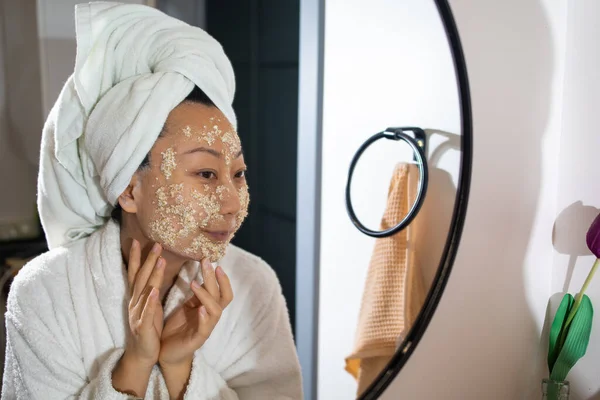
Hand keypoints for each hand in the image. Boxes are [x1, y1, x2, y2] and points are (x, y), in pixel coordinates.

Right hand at [125, 240, 165, 365]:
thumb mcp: (150, 304)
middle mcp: (134, 302)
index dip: (135, 257)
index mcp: (137, 297)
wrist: (142, 353)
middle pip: (140, 277)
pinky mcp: (143, 326)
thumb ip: (150, 287)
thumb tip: (155, 268)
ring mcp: (137, 314)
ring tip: (160, 260)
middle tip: (156, 244)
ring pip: (144, 291)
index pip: (135, 273)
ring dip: (152, 275)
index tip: (137, 240)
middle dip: (148, 260)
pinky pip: (146, 312)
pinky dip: (149, 301)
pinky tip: (153, 291)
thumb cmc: (148, 326)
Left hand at [158, 258, 232, 366]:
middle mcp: (211, 317)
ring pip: (216, 310)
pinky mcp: (197, 340)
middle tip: (207, 262)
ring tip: (195, 283)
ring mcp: (206, 328)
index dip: (222, 277)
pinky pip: (205, 328)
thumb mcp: (188, 305)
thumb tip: (202, 270)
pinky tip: (199, 309)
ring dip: (207, 295)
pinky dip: (204, 318)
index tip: (213, 261)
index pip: (224, 291)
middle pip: (221, 296)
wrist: (167, 352)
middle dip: (215, 279)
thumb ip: (197, 292)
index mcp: (209, 307)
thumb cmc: (178, 327)